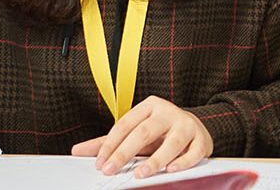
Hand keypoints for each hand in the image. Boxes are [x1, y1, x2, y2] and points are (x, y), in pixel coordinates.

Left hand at [70, 96, 212, 178]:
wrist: (195, 128)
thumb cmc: (160, 132)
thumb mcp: (135, 132)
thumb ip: (109, 142)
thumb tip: (77, 151)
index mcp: (149, 106)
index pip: (125, 124)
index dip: (111, 144)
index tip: (100, 163)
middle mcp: (168, 112)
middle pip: (144, 131)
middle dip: (125, 152)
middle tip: (110, 170)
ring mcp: (187, 125)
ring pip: (172, 141)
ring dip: (156, 159)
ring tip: (140, 174)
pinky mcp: (202, 139)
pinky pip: (193, 152)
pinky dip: (183, 162)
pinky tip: (171, 170)